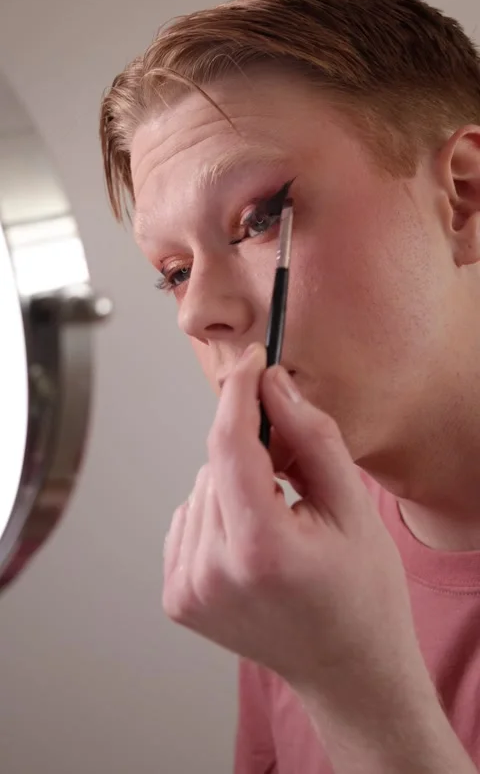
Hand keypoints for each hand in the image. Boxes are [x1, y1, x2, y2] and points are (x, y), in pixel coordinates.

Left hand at [163, 343, 429, 718]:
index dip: (239, 393)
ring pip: (200, 487)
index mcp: (260, 549)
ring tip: (279, 521)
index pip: (230, 444)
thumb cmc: (360, 593)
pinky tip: (252, 542)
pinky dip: (217, 513)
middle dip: (252, 451)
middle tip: (293, 476)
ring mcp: (189, 588)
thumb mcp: (351, 505)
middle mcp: (212, 571)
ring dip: (235, 485)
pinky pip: (189, 517)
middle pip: (215, 463)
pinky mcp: (178, 596)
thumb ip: (310, 435)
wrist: (346, 668)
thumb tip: (273, 383)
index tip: (251, 361)